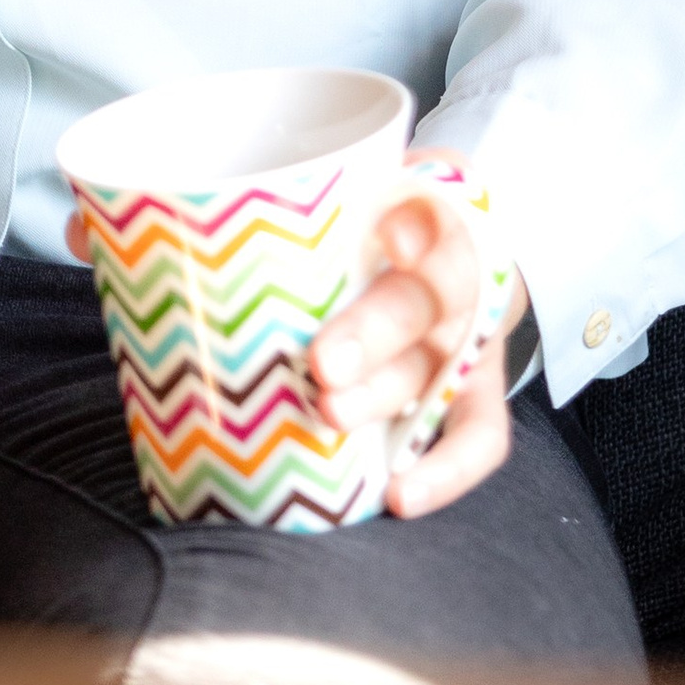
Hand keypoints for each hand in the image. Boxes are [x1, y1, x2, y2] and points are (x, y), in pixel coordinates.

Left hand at [307, 180, 527, 518]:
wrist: (450, 253)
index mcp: (435, 211)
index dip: (421, 227)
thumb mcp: (360, 188)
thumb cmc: (375, 219)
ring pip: (429, 371)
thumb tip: (207, 219)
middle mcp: (456, 279)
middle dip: (374, 332)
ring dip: (379, 398)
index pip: (441, 212)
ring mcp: (466, 341)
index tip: (391, 236)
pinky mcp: (474, 395)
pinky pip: (476, 438)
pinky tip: (398, 495)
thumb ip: (312, 197)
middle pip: (422, 302)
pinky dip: (442, 473)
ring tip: (330, 414)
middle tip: (323, 362)